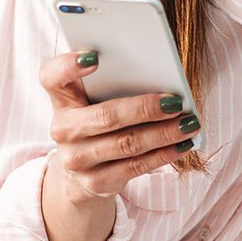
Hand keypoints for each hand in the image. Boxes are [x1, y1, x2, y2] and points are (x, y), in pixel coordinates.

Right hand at [39, 50, 201, 240]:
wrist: (80, 171)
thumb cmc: (97, 119)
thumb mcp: (95, 99)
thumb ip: (113, 83)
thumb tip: (162, 76)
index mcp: (61, 99)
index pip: (52, 76)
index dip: (68, 66)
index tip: (94, 57)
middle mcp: (62, 129)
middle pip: (105, 116)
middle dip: (144, 109)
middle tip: (175, 102)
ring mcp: (76, 159)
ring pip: (126, 144)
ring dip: (163, 134)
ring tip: (189, 124)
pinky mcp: (94, 183)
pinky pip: (135, 167)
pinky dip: (163, 154)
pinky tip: (182, 145)